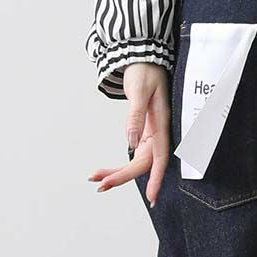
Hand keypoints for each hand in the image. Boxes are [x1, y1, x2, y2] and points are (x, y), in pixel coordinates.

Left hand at [88, 61, 171, 205]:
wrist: (145, 59)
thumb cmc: (146, 72)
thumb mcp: (139, 91)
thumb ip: (135, 116)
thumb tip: (130, 140)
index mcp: (160, 123)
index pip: (158, 157)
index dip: (156, 178)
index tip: (151, 197)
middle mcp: (157, 132)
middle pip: (143, 163)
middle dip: (122, 176)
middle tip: (100, 184)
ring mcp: (151, 133)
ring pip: (137, 161)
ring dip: (118, 172)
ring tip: (96, 178)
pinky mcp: (144, 132)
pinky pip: (133, 153)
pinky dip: (119, 163)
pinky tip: (105, 170)